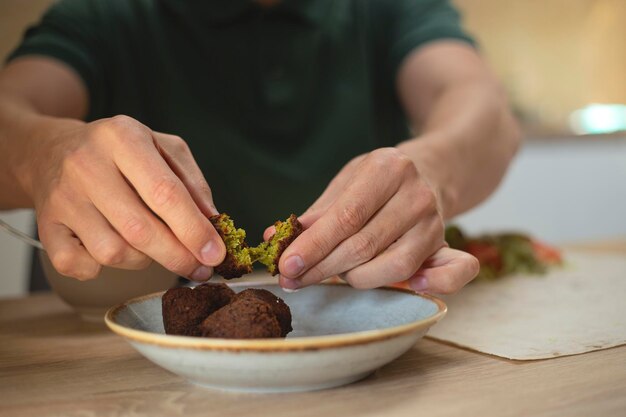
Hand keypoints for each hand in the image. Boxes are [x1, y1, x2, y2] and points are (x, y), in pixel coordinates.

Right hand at [27, 115, 225, 279]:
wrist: (51, 150)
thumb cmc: (119, 152)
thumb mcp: (162, 148)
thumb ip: (192, 182)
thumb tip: (213, 223)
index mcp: (123, 137)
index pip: (165, 193)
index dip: (194, 230)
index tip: (215, 254)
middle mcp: (87, 164)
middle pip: (140, 230)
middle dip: (178, 256)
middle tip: (201, 269)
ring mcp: (62, 197)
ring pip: (113, 252)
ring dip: (143, 260)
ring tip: (151, 245)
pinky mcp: (45, 225)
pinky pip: (77, 266)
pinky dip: (100, 269)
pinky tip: (112, 250)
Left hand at [274, 147, 477, 293]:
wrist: (430, 171)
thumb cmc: (377, 182)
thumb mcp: (345, 184)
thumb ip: (314, 214)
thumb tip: (274, 240)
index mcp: (387, 169)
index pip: (346, 217)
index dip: (314, 246)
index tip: (287, 266)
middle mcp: (416, 194)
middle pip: (364, 245)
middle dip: (322, 268)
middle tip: (293, 280)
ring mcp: (435, 221)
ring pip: (392, 266)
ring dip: (355, 278)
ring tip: (335, 272)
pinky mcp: (446, 243)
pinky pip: (451, 273)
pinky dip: (432, 285)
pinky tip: (410, 288)